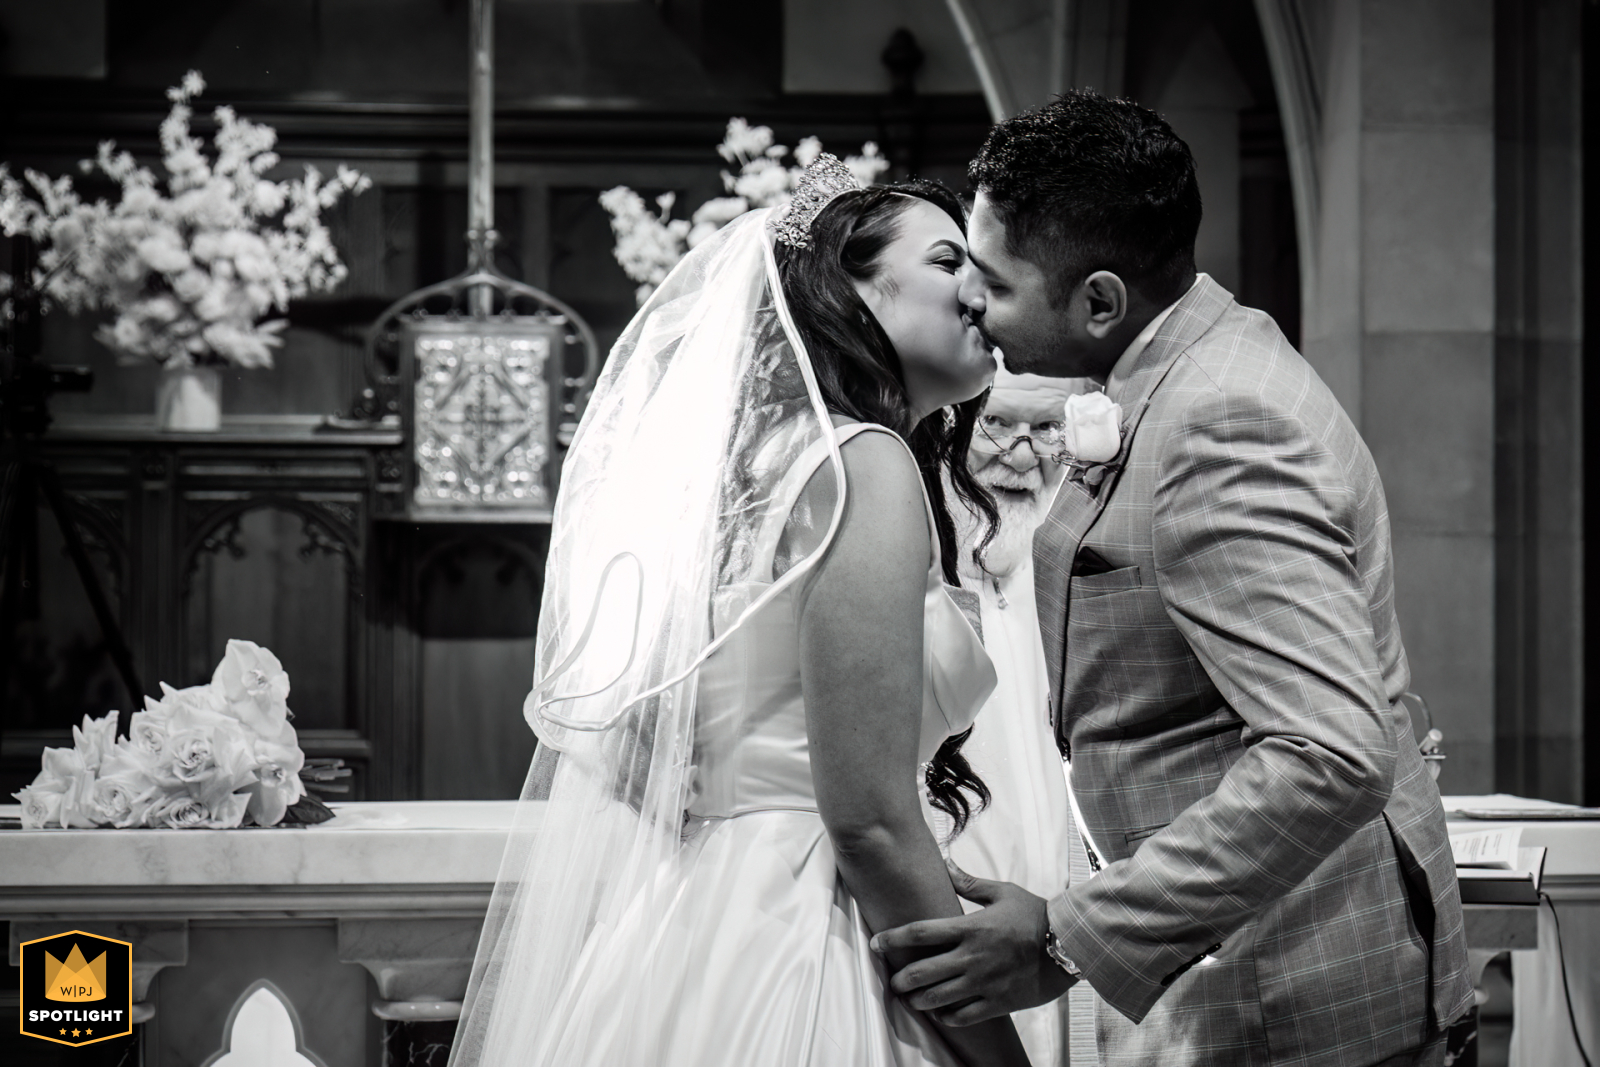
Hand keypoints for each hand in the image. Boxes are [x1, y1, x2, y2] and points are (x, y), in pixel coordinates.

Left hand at [871, 863, 1077, 1025]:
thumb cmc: (1035, 915)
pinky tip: (942, 1013)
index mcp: (970, 928)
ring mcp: (984, 982)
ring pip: (938, 999)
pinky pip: (964, 1016)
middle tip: (893, 981)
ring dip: (918, 1001)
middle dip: (900, 979)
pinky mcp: (998, 1002)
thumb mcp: (1002, 892)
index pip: (920, 932)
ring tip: (910, 999)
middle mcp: (972, 957)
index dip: (893, 938)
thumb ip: (969, 882)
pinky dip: (947, 1017)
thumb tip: (945, 862)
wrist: (1070, 944)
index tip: (877, 943)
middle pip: (922, 972)